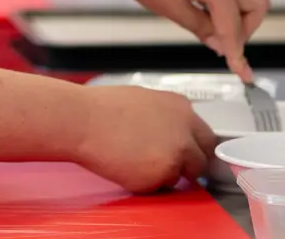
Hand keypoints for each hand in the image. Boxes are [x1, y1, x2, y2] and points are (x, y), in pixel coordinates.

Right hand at [76, 86, 217, 192]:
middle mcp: (185, 130)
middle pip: (202, 158)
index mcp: (180, 107)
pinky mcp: (163, 174)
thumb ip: (165, 114)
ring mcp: (177, 153)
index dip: (192, 146)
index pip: (205, 135)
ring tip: (136, 160)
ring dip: (166, 173)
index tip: (184, 152)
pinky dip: (148, 182)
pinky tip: (128, 167)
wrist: (81, 119)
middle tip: (165, 163)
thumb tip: (172, 129)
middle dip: (188, 165)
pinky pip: (161, 186)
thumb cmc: (101, 107)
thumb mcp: (142, 99)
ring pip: (182, 175)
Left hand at [98, 0, 270, 79]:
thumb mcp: (164, 4)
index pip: (234, 26)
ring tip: (209, 26)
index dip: (236, 52)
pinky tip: (201, 7)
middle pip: (256, 5)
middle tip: (222, 43)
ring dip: (236, 13)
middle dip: (246, 28)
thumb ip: (197, 25)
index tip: (240, 71)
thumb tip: (218, 41)